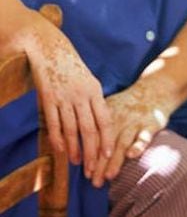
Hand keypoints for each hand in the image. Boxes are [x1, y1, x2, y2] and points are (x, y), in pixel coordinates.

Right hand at [23, 25, 112, 171]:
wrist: (49, 47)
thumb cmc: (70, 66)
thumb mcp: (88, 81)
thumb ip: (93, 100)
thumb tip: (100, 121)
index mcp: (95, 90)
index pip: (105, 120)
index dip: (107, 139)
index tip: (109, 156)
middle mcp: (82, 95)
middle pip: (90, 129)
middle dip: (93, 151)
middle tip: (94, 169)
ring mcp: (64, 97)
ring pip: (72, 129)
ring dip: (75, 149)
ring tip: (77, 163)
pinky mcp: (47, 99)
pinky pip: (54, 123)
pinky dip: (58, 139)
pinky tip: (60, 151)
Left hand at [88, 76, 175, 186]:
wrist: (154, 90)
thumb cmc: (127, 105)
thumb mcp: (109, 108)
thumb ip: (95, 124)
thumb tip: (74, 145)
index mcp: (105, 116)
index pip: (94, 138)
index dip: (89, 154)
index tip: (85, 172)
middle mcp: (119, 119)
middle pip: (106, 144)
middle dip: (100, 164)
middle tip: (94, 181)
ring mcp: (135, 122)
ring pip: (123, 143)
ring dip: (115, 160)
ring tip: (109, 176)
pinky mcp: (152, 124)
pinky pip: (144, 136)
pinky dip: (138, 145)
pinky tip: (132, 155)